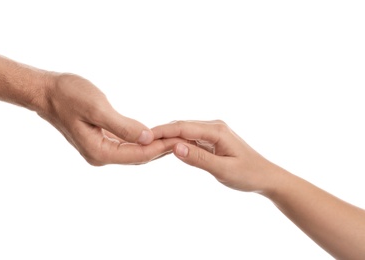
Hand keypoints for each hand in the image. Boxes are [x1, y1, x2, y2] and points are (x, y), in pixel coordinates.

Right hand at [38, 73, 178, 165]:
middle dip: (161, 148)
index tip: (181, 140)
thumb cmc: (68, 95)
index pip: (138, 153)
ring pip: (134, 151)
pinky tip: (155, 136)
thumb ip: (123, 125)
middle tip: (185, 141)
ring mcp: (100, 150)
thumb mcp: (96, 108)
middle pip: (138, 156)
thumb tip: (148, 138)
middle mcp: (100, 155)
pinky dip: (142, 141)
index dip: (161, 147)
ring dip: (154, 146)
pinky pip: (127, 145)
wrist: (47, 92)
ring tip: (176, 139)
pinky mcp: (101, 141)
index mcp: (99, 151)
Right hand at [152, 120, 275, 191]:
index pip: (183, 127)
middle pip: (181, 126)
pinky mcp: (212, 140)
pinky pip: (190, 138)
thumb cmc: (249, 174)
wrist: (266, 177)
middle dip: (161, 132)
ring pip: (184, 132)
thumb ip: (199, 158)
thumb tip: (175, 147)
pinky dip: (177, 142)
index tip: (144, 137)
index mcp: (217, 130)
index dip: (162, 131)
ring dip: (168, 137)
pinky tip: (166, 148)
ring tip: (149, 144)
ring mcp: (213, 132)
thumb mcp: (223, 170)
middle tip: (140, 141)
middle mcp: (214, 127)